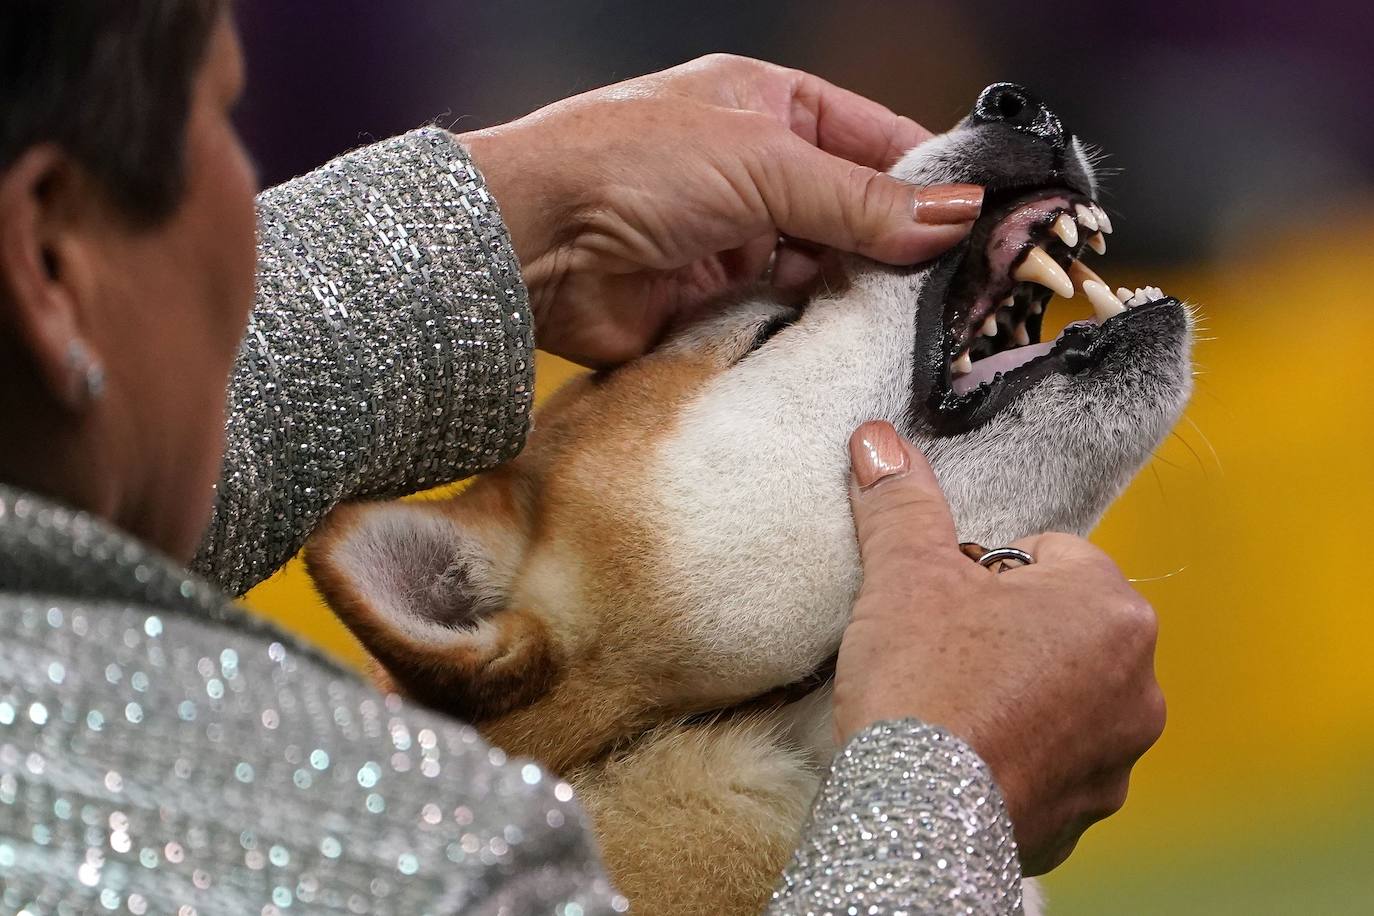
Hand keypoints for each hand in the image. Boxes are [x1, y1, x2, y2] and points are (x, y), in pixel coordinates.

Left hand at [459, 54, 982, 366]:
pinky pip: (786, 318)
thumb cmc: (625, 166)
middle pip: (857, 211)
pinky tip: (858, 347)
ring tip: (923, 323)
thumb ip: (859, 198)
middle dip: (904, 247)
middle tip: (968, 288)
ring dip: (863, 295)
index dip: (932, 178)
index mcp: (772, 108)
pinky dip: (818, 332)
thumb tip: (951, 215)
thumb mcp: (762, 163)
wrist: (531, 247)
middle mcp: (758, 172)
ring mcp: (738, 240)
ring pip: (827, 270)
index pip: (877, 139)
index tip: (988, 221)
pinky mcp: (716, 303)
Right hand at [835, 420, 1165, 874]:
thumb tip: (878, 438)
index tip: (944, 604)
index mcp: (1108, 607)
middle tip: (941, 651)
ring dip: (1018, 692)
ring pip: (1061, 693)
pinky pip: (1055, 760)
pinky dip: (1018, 754)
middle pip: (1059, 624)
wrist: (916, 815)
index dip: (983, 572)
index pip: (1047, 554)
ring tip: (952, 706)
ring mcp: (1119, 753)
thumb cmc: (924, 684)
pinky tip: (966, 755)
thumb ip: (901, 502)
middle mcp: (1138, 681)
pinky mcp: (1089, 810)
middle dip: (1007, 630)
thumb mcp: (905, 575)